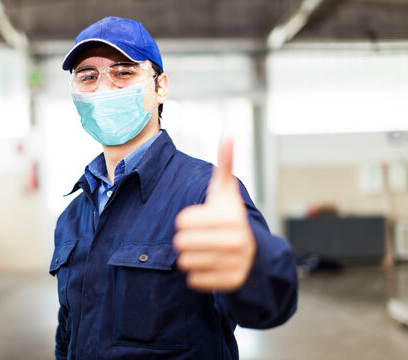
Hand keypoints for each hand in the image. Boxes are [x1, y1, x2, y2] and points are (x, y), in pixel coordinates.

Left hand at [173, 138, 255, 291]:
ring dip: (189, 256)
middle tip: (198, 237)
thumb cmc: (230, 217)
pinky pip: (194, 280)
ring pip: (185, 262)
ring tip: (204, 250)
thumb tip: (229, 136)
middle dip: (185, 239)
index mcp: (230, 218)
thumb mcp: (226, 192)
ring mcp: (234, 264)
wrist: (252, 251)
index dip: (185, 220)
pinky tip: (209, 264)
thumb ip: (224, 165)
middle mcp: (234, 242)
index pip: (182, 222)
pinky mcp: (230, 283)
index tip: (196, 220)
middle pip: (181, 243)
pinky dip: (196, 273)